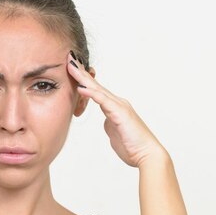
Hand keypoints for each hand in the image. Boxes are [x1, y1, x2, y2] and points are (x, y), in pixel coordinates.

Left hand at [66, 51, 166, 167]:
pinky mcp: (120, 114)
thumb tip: (106, 121)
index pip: (96, 91)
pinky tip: (81, 88)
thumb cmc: (132, 146)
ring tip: (71, 67)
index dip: (84, 80)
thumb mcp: (115, 132)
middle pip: (96, 85)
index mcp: (115, 107)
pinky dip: (91, 94)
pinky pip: (103, 101)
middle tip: (69, 59)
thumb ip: (110, 124)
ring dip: (84, 78)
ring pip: (98, 89)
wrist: (146, 154)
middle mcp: (118, 103)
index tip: (72, 70)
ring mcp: (119, 107)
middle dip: (81, 72)